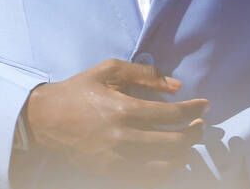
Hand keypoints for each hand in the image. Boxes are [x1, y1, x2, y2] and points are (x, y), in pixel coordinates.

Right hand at [20, 58, 208, 185]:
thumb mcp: (108, 71)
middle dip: (194, 134)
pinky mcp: (110, 173)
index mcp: (123, 109)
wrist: (45, 119)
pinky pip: (147, 179)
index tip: (204, 106)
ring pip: (164, 165)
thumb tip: (176, 86)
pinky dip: (164, 172)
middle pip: (174, 142)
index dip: (193, 110)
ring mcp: (117, 159)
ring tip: (187, 144)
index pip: (171, 114)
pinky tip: (169, 161)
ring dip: (183, 155)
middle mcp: (123, 137)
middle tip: (200, 126)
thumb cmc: (78, 91)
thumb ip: (144, 74)